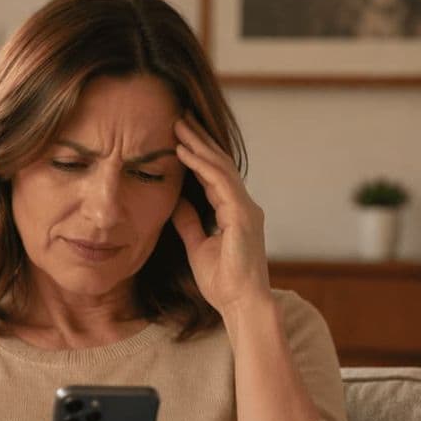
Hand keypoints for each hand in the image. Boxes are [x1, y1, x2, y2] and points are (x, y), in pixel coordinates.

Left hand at [171, 113, 272, 317]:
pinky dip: (201, 165)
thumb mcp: (197, 245)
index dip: (197, 154)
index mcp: (233, 212)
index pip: (214, 175)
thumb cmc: (222, 281)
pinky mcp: (242, 215)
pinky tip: (184, 152)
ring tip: (179, 125)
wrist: (240, 303)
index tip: (178, 136)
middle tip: (180, 117)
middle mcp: (243, 205)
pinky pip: (220, 182)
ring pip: (220, 166)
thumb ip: (189, 221)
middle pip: (219, 164)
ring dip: (198, 144)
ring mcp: (245, 208)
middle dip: (199, 139)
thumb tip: (175, 200)